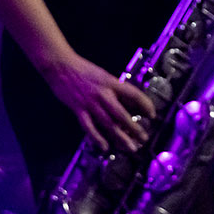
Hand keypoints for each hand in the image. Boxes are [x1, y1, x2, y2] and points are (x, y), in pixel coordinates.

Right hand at [42, 53, 156, 151]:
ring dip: (120, 137)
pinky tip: (105, 147)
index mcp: (112, 83)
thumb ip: (115, 88)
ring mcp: (90, 103)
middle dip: (135, 128)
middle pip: (122, 114)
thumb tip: (130, 102)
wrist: (61, 66)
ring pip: (108, 123)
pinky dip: (97, 138)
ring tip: (131, 147)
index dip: (146, 105)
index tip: (152, 115)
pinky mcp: (78, 109)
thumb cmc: (84, 70)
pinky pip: (89, 126)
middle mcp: (103, 94)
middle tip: (144, 138)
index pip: (134, 95)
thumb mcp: (104, 76)